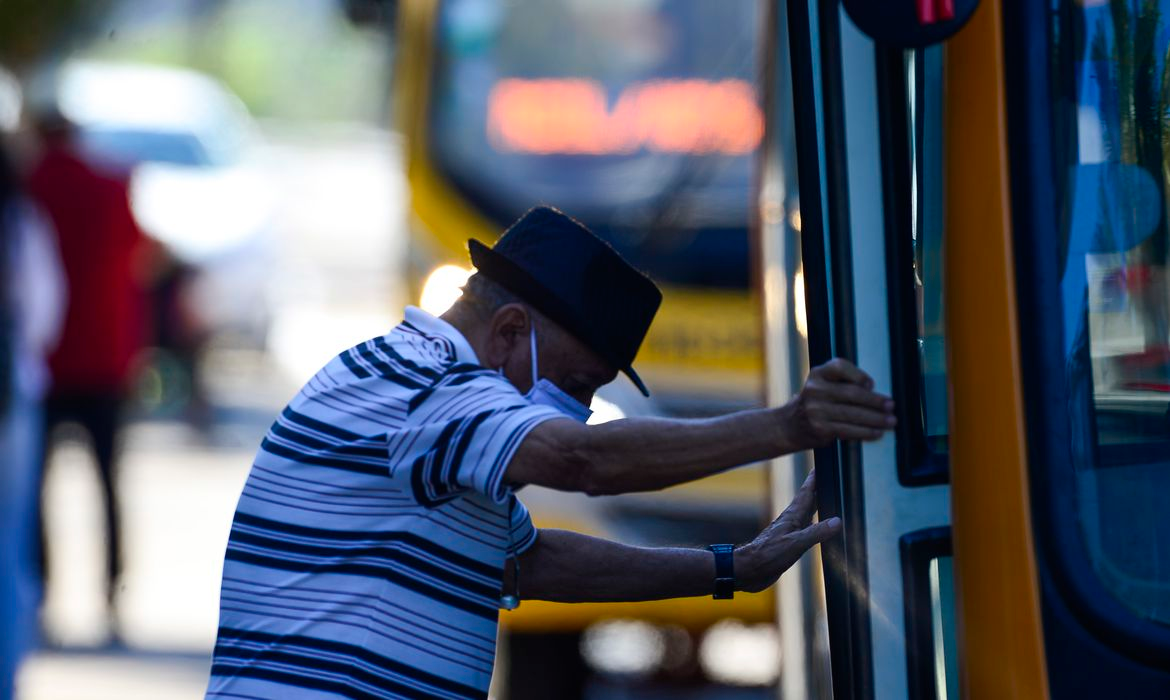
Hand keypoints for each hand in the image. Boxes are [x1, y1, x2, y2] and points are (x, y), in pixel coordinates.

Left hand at [736, 470, 839, 592]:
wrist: (749, 570)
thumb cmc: (768, 555)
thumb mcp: (796, 543)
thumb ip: (816, 532)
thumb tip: (837, 521)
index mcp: (792, 517)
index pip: (806, 493)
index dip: (814, 479)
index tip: (820, 466)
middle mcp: (792, 522)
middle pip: (808, 501)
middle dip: (818, 490)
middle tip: (827, 479)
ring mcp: (790, 533)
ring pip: (807, 516)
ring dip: (816, 507)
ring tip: (826, 500)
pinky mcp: (789, 545)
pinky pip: (806, 531)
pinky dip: (815, 527)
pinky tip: (818, 531)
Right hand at [783, 358, 894, 449]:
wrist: (789, 426)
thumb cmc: (815, 403)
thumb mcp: (821, 384)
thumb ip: (842, 382)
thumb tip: (874, 391)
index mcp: (817, 374)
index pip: (840, 367)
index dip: (859, 375)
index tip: (872, 384)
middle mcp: (815, 390)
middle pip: (852, 394)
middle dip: (876, 401)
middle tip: (891, 406)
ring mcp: (816, 410)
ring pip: (853, 414)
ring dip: (876, 419)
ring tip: (891, 422)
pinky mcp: (820, 428)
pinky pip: (848, 430)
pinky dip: (865, 432)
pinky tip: (877, 433)